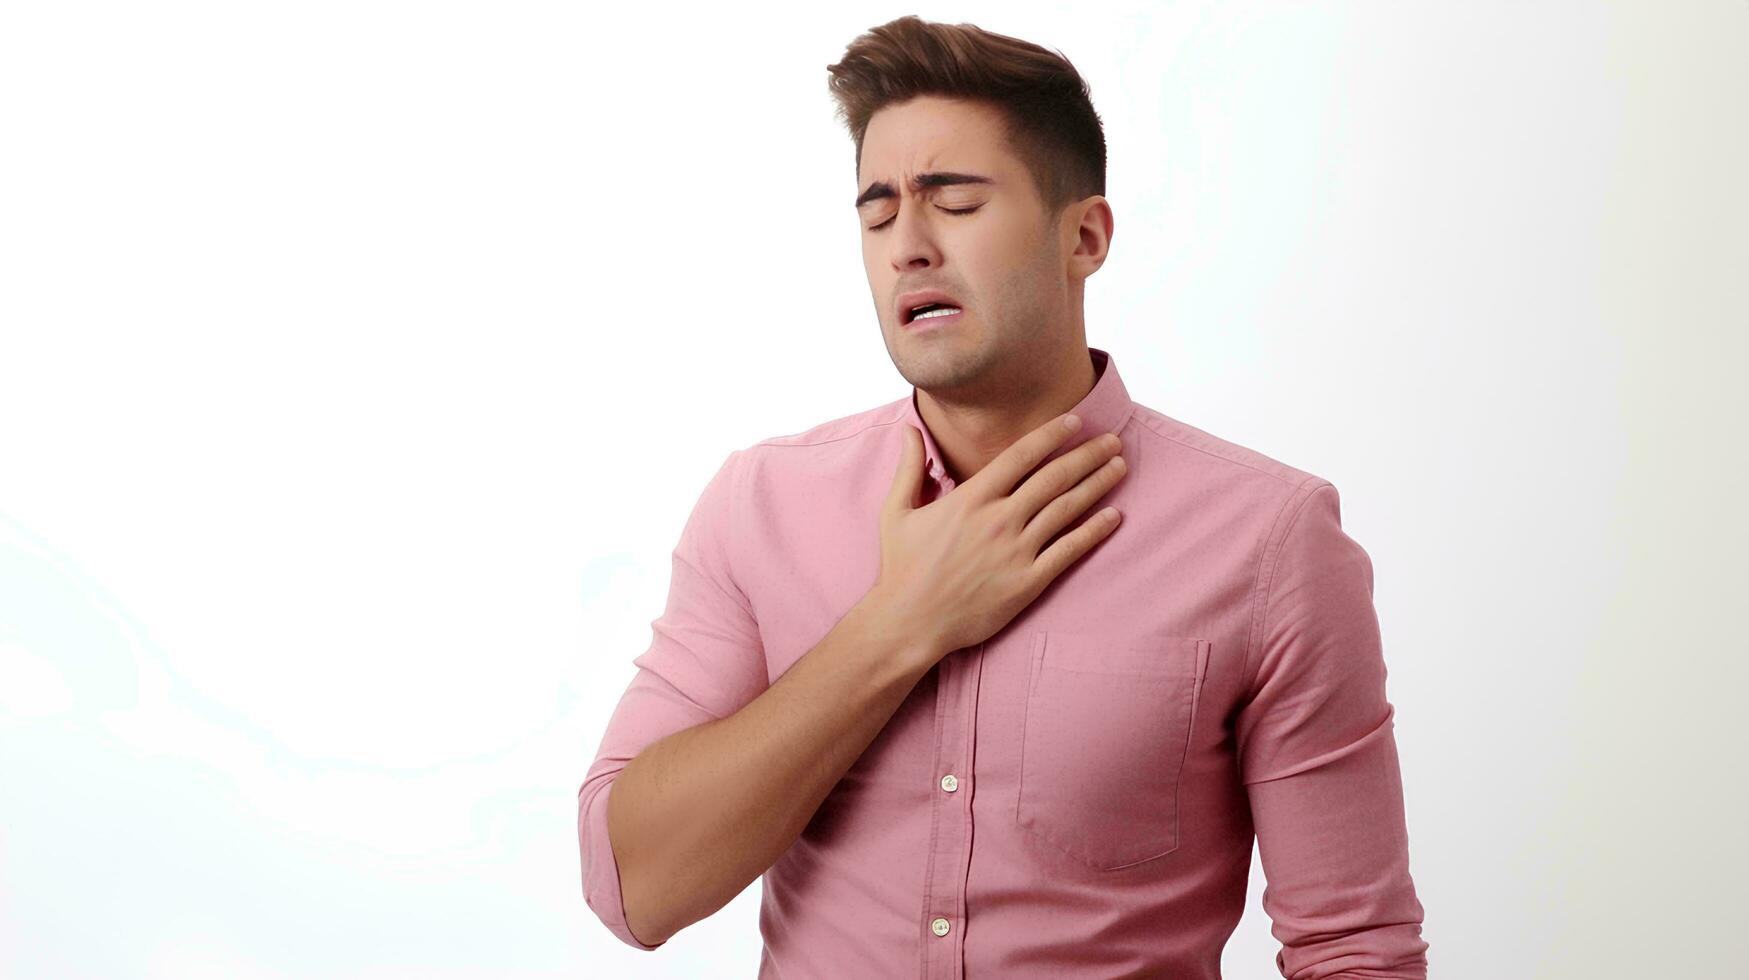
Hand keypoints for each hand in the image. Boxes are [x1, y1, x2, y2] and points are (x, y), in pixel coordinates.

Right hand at [870, 413, 1126, 661]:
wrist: (909, 623)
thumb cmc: (902, 568)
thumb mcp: (896, 511)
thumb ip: (909, 467)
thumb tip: (910, 429)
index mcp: (971, 498)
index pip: (1022, 455)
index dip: (1052, 434)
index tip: (1076, 421)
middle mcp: (999, 519)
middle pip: (1054, 477)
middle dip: (1087, 455)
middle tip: (1112, 441)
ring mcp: (1016, 551)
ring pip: (1067, 509)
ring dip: (1097, 485)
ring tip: (1119, 468)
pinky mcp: (1027, 582)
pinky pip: (1069, 551)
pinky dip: (1094, 531)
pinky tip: (1113, 517)